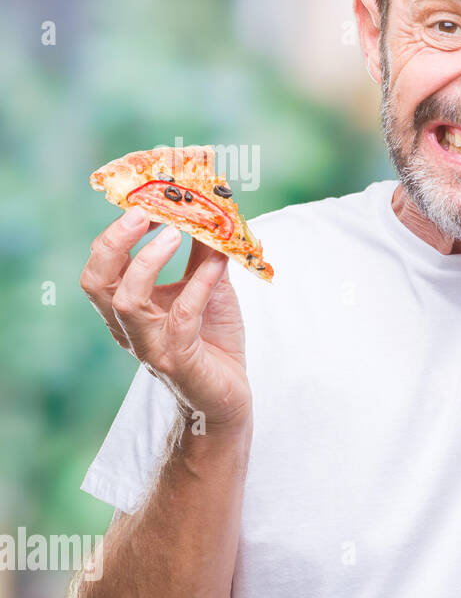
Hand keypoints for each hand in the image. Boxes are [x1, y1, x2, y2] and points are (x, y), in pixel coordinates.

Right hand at [81, 207, 250, 429]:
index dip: (118, 231)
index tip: (145, 200)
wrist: (227, 397)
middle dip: (115, 243)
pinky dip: (199, 285)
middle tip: (142, 213)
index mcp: (125, 307)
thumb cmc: (212, 340)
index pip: (102, 264)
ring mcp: (149, 345)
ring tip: (176, 233)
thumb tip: (209, 210)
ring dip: (149, 262)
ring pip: (126, 301)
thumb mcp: (208, 288)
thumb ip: (203, 254)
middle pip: (96, 281)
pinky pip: (182, 317)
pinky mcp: (177, 360)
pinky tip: (218, 263)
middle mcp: (127, 326)